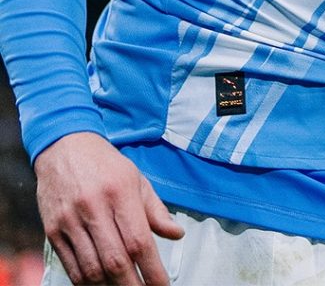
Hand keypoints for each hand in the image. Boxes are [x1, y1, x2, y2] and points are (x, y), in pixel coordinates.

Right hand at [35, 131, 183, 284]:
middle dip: (132, 285)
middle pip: (114, 260)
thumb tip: (176, 234)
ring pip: (91, 268)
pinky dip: (86, 282)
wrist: (65, 147)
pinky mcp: (53, 230)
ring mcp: (70, 220)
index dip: (152, 269)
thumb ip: (155, 210)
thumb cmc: (105, 165)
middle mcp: (94, 207)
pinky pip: (71, 266)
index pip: (138, 241)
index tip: (161, 285)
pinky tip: (100, 285)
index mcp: (121, 192)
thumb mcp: (137, 179)